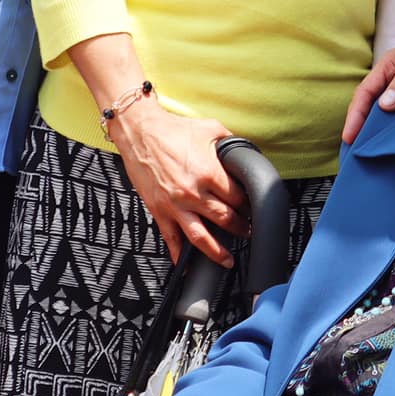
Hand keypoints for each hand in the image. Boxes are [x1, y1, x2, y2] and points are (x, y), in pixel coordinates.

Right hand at [107, 102, 247, 265]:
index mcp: (209, 173)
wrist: (141, 132)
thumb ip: (231, 143)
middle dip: (240, 229)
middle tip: (247, 233)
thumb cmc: (174, 130)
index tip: (253, 210)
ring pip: (201, 237)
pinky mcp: (159, 211)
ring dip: (217, 252)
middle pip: (224, 219)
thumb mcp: (211, 129)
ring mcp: (175, 205)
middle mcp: (193, 193)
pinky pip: (171, 239)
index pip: (237, 198)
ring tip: (228, 260)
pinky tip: (186, 266)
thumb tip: (244, 154)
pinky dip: (178, 257)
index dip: (249, 206)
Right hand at [342, 37, 394, 143]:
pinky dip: (392, 130)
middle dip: (359, 126)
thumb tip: (384, 105)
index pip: (365, 92)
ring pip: (383, 113)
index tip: (349, 136)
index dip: (355, 115)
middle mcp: (391, 79)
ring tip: (367, 152)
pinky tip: (391, 144)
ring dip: (375, 130)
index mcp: (388, 66)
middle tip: (354, 151)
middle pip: (369, 105)